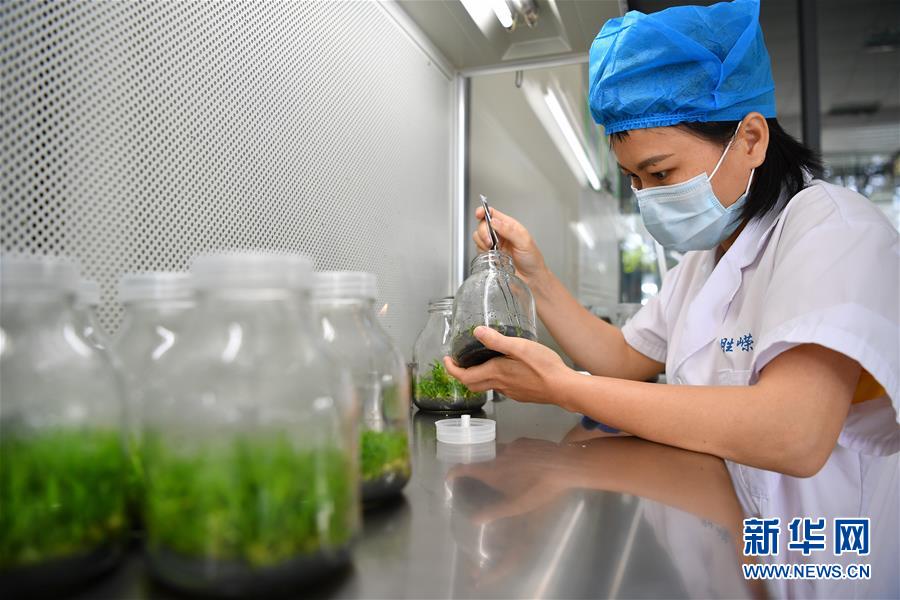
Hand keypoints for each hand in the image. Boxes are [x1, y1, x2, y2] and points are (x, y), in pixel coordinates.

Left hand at [443, 325, 572, 405]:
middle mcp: (500, 384)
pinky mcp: (521, 394)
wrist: (563, 387)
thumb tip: (477, 332)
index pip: (464, 377)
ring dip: (478, 376)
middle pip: (472, 384)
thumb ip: (497, 340)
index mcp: (496, 372)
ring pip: (487, 386)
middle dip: (461, 374)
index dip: (451, 370)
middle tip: (458, 363)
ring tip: (479, 362)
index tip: (446, 361)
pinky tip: (505, 370)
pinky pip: (502, 388)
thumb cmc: (544, 367)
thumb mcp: (520, 347)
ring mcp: (511, 391)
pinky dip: (495, 379)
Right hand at [447, 438, 569, 522]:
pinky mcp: (527, 441)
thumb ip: (494, 512)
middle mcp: (499, 455)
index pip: (466, 468)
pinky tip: (525, 465)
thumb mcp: (516, 506)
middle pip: (483, 460)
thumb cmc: (538, 488)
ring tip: (508, 473)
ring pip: (499, 453)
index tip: (449, 477)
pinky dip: (514, 456)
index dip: (454, 472)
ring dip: (499, 462)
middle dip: (481, 469)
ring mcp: (513, 445)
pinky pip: (514, 448)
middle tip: (485, 480)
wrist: (563, 466)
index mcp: (493, 471)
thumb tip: (474, 520)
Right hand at [474, 206, 548, 287]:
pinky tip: (491, 255)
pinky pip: (478, 249)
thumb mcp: (524, 241)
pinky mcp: (489, 255)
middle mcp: (500, 234)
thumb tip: (494, 222)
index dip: (483, 211)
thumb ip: (509, 230)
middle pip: (482, 225)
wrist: (531, 279)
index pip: (492, 214)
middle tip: (491, 241)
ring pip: (478, 237)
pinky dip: (482, 251)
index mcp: (509, 226)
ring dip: (482, 242)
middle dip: (483, 232)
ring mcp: (494, 245)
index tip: (479, 214)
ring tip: (493, 249)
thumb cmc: (532, 260)